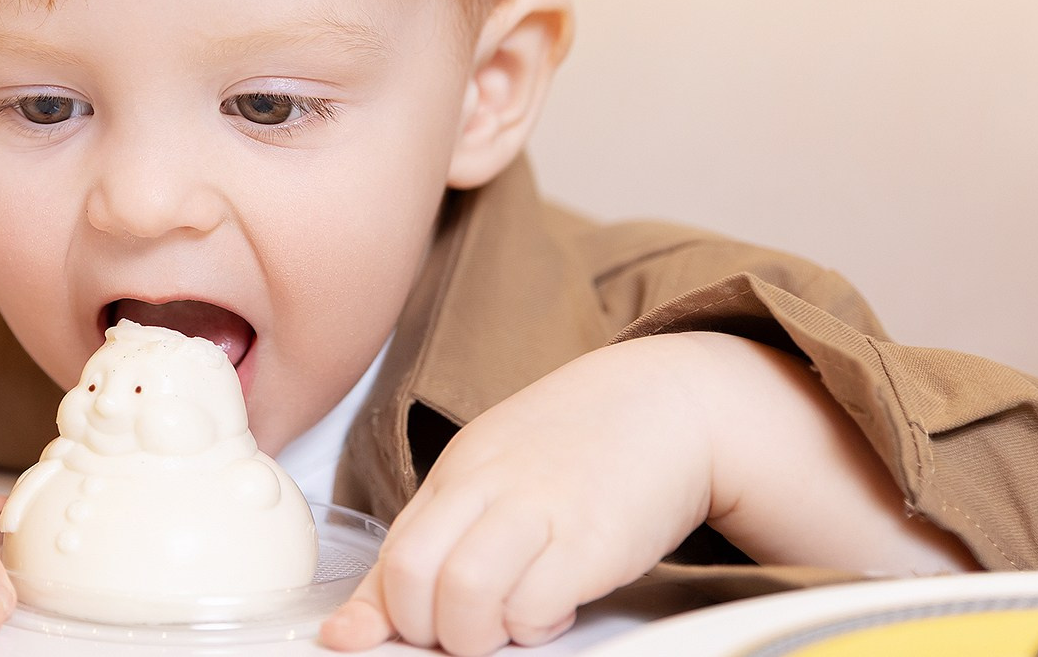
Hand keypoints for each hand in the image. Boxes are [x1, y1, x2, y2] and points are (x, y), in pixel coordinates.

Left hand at [321, 335, 715, 654]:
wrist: (671, 404)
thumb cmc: (582, 449)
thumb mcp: (496, 475)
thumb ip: (439, 537)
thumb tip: (367, 620)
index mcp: (460, 471)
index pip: (391, 552)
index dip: (378, 612)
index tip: (368, 641)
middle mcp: (490, 484)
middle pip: (411, 574)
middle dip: (424, 627)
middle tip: (461, 629)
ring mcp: (540, 508)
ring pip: (463, 593)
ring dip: (476, 633)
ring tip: (508, 621)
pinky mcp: (593, 538)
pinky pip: (534, 606)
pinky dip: (535, 628)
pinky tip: (554, 610)